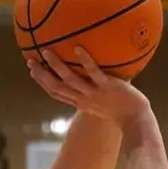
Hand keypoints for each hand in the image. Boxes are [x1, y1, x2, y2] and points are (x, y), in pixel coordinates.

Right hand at [27, 45, 149, 126]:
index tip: (33, 70)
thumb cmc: (122, 110)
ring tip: (46, 51)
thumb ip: (96, 88)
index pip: (56, 93)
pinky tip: (78, 48)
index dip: (42, 82)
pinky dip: (85, 61)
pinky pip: (94, 73)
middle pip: (57, 87)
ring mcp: (95, 93)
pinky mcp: (108, 87)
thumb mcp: (103, 101)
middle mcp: (84, 99)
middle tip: (30, 62)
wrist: (137, 120)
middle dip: (41, 75)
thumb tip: (95, 71)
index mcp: (81, 102)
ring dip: (56, 66)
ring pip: (71, 80)